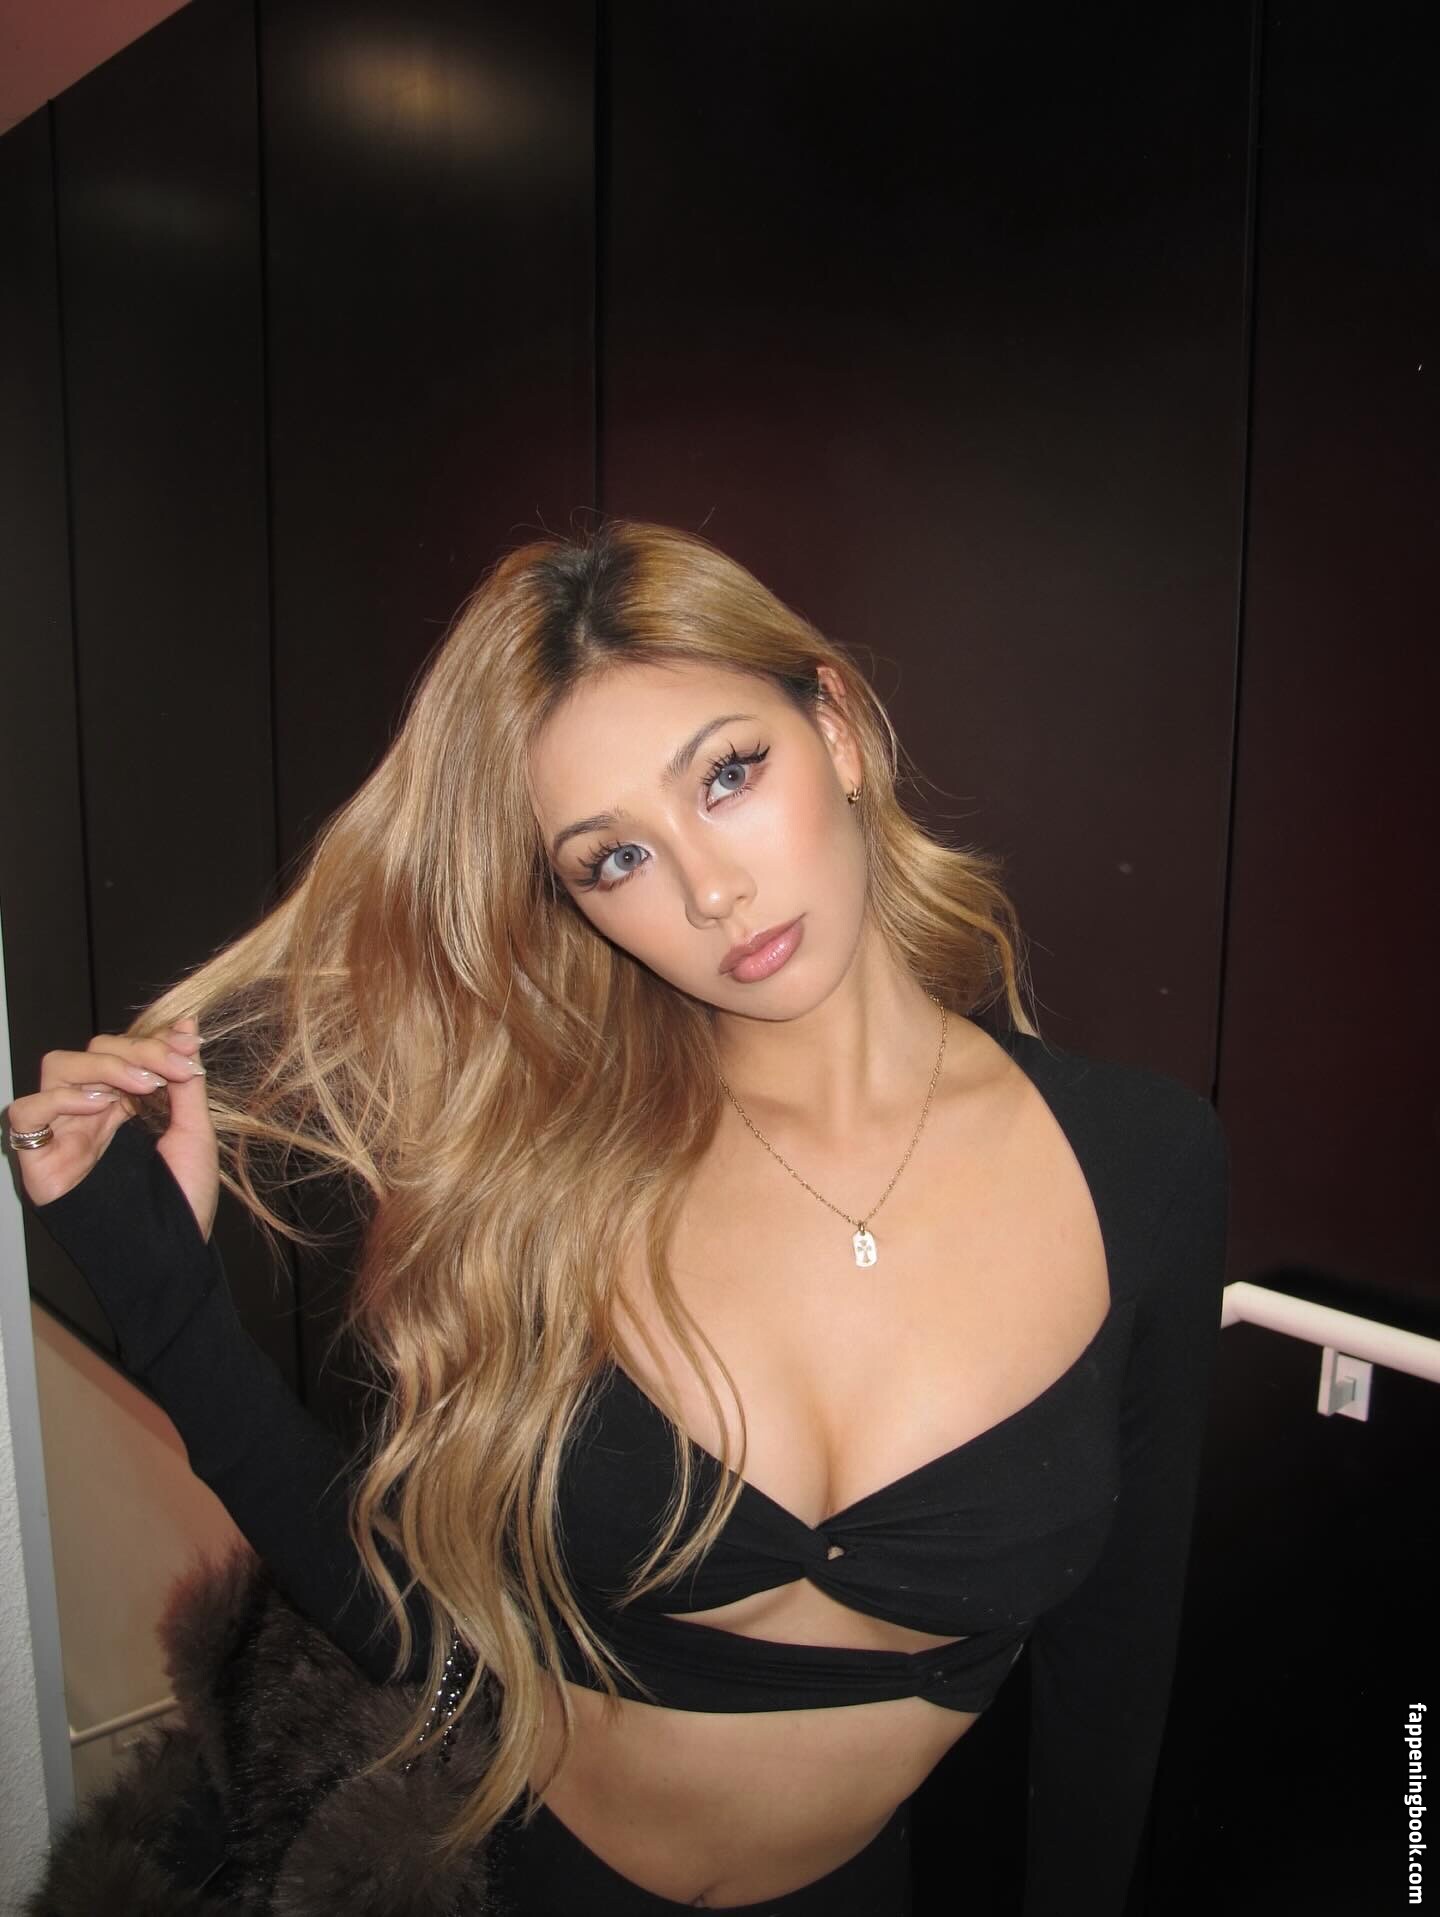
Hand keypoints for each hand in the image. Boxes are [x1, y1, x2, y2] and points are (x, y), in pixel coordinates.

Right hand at [6, 1016, 217, 1241]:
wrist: (169, 1251)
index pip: (124, 1050)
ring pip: (57, 1068)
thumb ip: (187, 1080)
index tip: (190, 1046)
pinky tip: (96, 1107)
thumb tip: (189, 1026)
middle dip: (134, 1051)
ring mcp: (63, 1132)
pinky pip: (26, 1112)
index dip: (153, 1040)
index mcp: (124, 1104)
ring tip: (139, 1088)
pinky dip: (57, 1099)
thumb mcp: (193, 1131)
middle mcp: (90, 1112)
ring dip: (102, 1067)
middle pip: (91, 1052)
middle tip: (169, 1071)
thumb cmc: (181, 1199)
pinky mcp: (38, 1156)